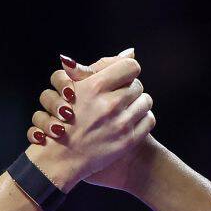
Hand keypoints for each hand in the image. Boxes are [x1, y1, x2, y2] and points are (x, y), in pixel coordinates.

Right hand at [28, 50, 156, 194]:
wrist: (60, 158)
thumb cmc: (64, 120)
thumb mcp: (74, 88)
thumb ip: (98, 68)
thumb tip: (131, 52)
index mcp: (95, 87)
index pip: (130, 66)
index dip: (126, 70)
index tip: (120, 78)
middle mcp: (110, 104)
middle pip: (138, 84)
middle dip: (129, 89)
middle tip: (118, 97)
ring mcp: (121, 124)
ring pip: (146, 101)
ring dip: (136, 103)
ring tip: (123, 110)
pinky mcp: (128, 141)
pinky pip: (149, 120)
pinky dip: (142, 120)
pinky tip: (129, 122)